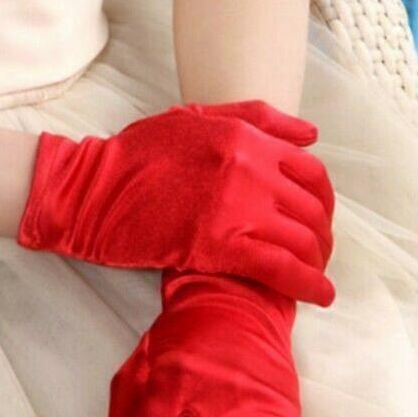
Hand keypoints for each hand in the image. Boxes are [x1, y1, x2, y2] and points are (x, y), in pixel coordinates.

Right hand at [17, 100, 334, 305]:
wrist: (93, 190)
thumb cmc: (139, 154)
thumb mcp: (197, 118)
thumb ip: (258, 119)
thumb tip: (312, 136)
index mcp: (247, 138)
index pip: (312, 174)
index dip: (324, 204)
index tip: (319, 223)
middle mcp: (250, 170)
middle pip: (312, 212)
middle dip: (323, 240)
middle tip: (318, 258)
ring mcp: (236, 208)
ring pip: (302, 242)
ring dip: (318, 266)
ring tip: (317, 281)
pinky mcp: (218, 246)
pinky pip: (279, 269)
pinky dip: (306, 286)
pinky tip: (318, 298)